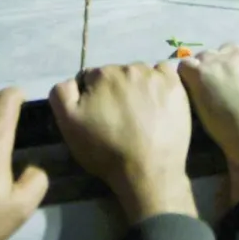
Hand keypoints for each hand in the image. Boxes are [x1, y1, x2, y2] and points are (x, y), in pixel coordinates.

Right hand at [51, 62, 194, 222]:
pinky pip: (165, 73)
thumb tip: (74, 80)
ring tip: (141, 114)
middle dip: (115, 90)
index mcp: (101, 74)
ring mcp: (155, 76)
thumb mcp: (69, 125)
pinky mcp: (176, 87)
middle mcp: (129, 67)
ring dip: (138, 87)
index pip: (92, 77)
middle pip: (117, 74)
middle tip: (120, 118)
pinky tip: (159, 102)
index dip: (93, 96)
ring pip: (140, 73)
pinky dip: (160, 82)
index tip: (100, 115)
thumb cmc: (106, 150)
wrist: (147, 171)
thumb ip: (62, 94)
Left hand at [178, 45, 238, 203]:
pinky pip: (185, 66)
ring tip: (206, 93)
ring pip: (204, 59)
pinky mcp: (199, 77)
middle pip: (223, 54)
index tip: (238, 87)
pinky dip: (186, 76)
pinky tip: (191, 92)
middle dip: (222, 68)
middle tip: (222, 91)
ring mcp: (218, 63)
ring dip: (204, 72)